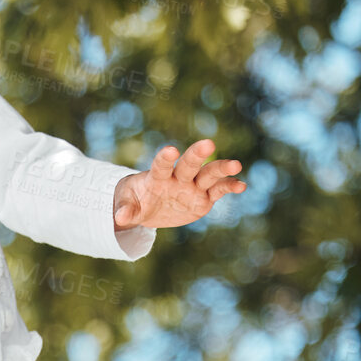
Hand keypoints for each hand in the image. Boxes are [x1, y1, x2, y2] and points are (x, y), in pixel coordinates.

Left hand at [112, 139, 245, 230]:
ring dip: (221, 169)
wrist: (149, 207)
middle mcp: (178, 178)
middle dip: (197, 155)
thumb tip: (120, 217)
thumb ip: (126, 210)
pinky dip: (230, 187)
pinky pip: (218, 191)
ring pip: (209, 175)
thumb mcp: (127, 206)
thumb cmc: (135, 200)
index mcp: (157, 177)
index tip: (171, 150)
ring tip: (236, 165)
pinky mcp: (204, 198)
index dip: (165, 158)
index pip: (161, 165)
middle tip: (208, 144)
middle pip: (189, 164)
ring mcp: (193, 186)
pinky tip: (241, 185)